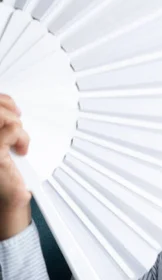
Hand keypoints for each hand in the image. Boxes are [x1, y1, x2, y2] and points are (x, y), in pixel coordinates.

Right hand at [0, 94, 31, 239]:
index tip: (13, 107)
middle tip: (19, 119)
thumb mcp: (4, 143)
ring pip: (1, 116)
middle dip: (8, 109)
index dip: (2, 100)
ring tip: (19, 138)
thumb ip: (2, 127)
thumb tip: (11, 108)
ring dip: (16, 124)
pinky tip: (22, 150)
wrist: (9, 196)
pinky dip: (23, 138)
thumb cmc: (6, 172)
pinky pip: (13, 131)